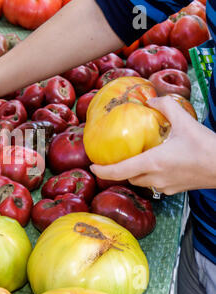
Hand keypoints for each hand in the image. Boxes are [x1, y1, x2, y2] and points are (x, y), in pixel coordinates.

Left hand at [90, 95, 215, 194]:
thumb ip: (165, 106)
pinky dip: (151, 175)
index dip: (102, 171)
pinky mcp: (175, 190)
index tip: (93, 166)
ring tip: (138, 157)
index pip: (118, 172)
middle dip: (120, 169)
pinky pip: (156, 184)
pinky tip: (159, 163)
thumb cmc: (207, 147)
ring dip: (136, 172)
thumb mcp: (185, 121)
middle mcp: (154, 178)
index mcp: (152, 163)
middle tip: (116, 156)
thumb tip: (150, 99)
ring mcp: (165, 187)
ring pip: (142, 181)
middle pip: (128, 177)